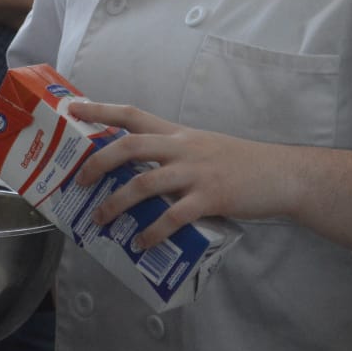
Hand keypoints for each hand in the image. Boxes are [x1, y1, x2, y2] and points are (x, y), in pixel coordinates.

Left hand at [68, 101, 294, 249]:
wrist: (280, 174)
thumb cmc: (238, 163)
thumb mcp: (200, 147)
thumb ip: (171, 154)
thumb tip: (134, 172)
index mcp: (177, 133)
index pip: (131, 114)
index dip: (100, 109)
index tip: (72, 107)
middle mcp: (182, 148)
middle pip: (130, 145)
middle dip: (99, 162)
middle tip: (79, 180)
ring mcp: (196, 173)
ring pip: (145, 183)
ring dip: (117, 203)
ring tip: (100, 219)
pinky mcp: (210, 198)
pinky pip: (173, 217)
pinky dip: (153, 231)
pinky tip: (140, 243)